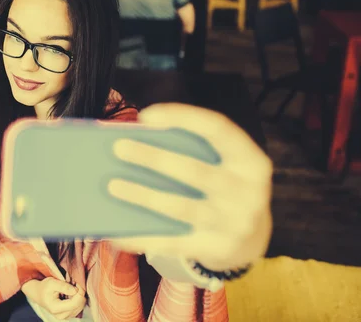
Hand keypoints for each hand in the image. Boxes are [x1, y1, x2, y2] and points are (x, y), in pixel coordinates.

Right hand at [21, 278, 86, 319]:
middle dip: (80, 293)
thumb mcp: (52, 283)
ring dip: (79, 296)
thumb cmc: (45, 287)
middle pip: (79, 305)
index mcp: (56, 308)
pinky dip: (78, 299)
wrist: (39, 294)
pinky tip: (73, 294)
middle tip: (75, 284)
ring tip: (72, 288)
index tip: (78, 282)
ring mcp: (65, 316)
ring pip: (81, 306)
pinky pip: (79, 307)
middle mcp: (61, 315)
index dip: (79, 292)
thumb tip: (75, 291)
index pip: (75, 303)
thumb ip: (63, 286)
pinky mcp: (68, 315)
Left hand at [109, 103, 272, 271]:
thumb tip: (136, 142)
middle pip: (195, 171)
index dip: (182, 118)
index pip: (218, 129)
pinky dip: (142, 237)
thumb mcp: (222, 165)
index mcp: (250, 159)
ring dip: (143, 196)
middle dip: (154, 158)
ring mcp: (235, 223)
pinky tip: (117, 231)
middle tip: (119, 148)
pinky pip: (173, 242)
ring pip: (180, 207)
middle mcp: (249, 191)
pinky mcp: (218, 249)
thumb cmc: (223, 186)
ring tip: (112, 185)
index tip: (145, 116)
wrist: (251, 238)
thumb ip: (191, 151)